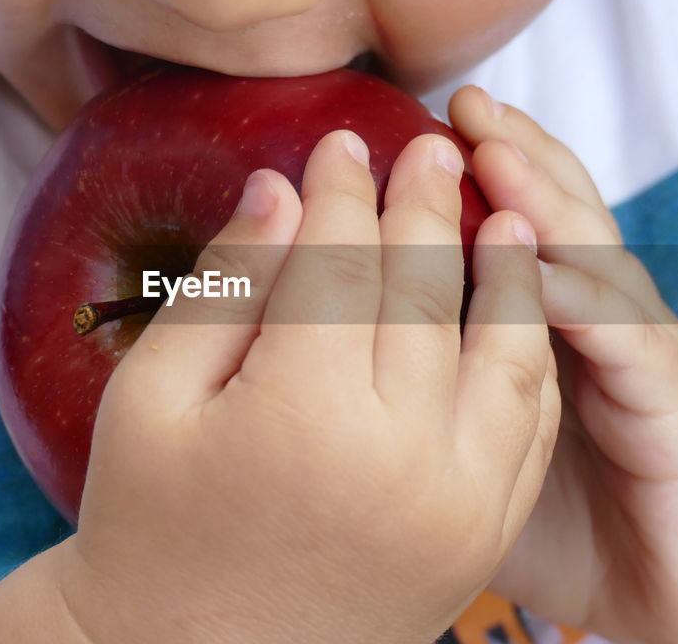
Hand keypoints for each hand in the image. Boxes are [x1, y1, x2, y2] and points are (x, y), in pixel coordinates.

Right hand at [56, 130, 560, 642]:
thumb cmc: (149, 525)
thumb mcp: (154, 398)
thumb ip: (226, 287)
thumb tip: (280, 188)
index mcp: (304, 415)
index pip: (340, 263)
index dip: (343, 192)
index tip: (345, 142)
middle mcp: (400, 457)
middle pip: (427, 294)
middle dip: (428, 210)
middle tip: (431, 150)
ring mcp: (455, 503)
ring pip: (505, 354)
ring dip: (508, 275)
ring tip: (504, 216)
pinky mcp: (480, 537)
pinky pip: (527, 427)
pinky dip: (528, 360)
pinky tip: (516, 315)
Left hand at [448, 87, 677, 643]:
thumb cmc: (582, 512)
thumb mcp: (486, 448)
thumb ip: (432, 399)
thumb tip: (330, 372)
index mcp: (554, 323)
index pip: (516, 228)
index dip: (470, 177)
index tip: (404, 130)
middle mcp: (600, 322)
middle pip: (558, 216)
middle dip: (512, 152)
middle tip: (459, 101)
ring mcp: (642, 353)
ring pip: (593, 258)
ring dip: (545, 200)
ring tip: (493, 150)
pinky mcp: (676, 402)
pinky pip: (630, 343)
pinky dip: (588, 304)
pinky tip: (544, 274)